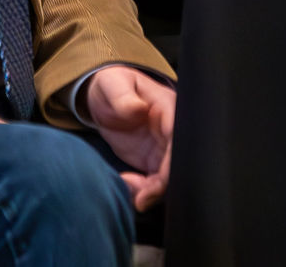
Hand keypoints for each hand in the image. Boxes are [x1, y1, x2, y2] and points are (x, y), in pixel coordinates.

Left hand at [82, 66, 176, 210]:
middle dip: (163, 186)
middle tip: (140, 199)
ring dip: (153, 193)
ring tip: (130, 193)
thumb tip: (137, 108)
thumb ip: (124, 97)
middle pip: (180, 163)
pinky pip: (156, 183)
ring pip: (170, 177)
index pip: (180, 139)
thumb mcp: (114, 85)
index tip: (157, 181)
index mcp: (170, 109)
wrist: (105, 97)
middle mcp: (172, 131)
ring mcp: (164, 148)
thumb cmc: (112, 85)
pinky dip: (144, 192)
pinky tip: (126, 185)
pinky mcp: (154, 161)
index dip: (172, 162)